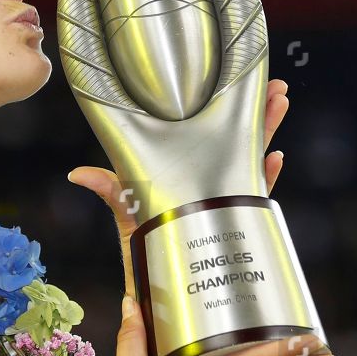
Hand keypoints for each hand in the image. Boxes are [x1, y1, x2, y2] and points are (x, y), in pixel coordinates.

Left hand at [66, 78, 290, 296]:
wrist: (153, 274)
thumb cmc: (140, 235)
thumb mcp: (125, 205)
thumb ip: (109, 188)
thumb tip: (78, 174)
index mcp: (183, 167)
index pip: (206, 131)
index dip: (222, 107)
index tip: (236, 82)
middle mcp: (206, 177)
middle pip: (236, 139)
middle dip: (257, 112)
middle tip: (273, 88)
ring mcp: (222, 195)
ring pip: (250, 159)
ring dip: (266, 133)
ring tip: (279, 106)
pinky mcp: (231, 217)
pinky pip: (254, 194)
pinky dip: (265, 177)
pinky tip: (274, 159)